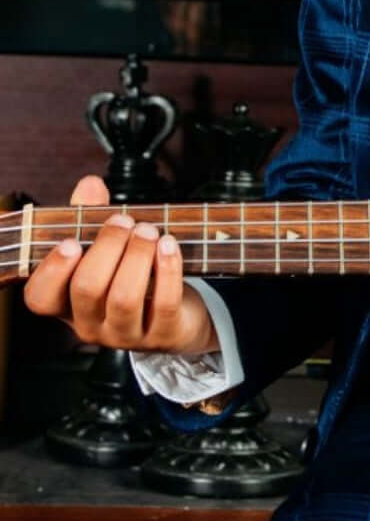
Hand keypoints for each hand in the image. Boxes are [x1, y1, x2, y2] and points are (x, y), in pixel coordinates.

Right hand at [22, 174, 217, 355]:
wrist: (179, 318)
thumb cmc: (133, 276)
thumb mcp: (108, 249)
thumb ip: (93, 217)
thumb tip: (90, 184)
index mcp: (67, 304)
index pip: (41, 298)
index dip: (52, 270)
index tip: (71, 241)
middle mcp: (90, 325)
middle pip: (87, 289)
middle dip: (108, 247)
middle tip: (126, 221)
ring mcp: (126, 335)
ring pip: (125, 298)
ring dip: (138, 255)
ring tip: (149, 231)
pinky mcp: (163, 335)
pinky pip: (164, 303)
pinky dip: (168, 268)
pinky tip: (169, 245)